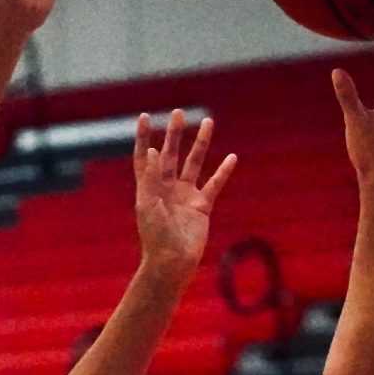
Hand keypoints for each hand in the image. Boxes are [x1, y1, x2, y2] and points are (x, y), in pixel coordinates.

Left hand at [132, 111, 237, 278]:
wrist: (172, 261)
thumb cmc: (155, 236)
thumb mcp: (148, 205)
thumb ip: (150, 177)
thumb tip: (152, 149)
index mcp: (149, 187)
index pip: (144, 157)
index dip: (142, 137)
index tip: (144, 117)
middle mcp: (166, 188)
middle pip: (170, 154)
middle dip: (174, 134)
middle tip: (178, 112)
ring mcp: (185, 196)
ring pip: (194, 163)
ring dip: (200, 143)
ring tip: (208, 122)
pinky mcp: (201, 206)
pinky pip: (214, 184)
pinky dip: (223, 171)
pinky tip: (231, 157)